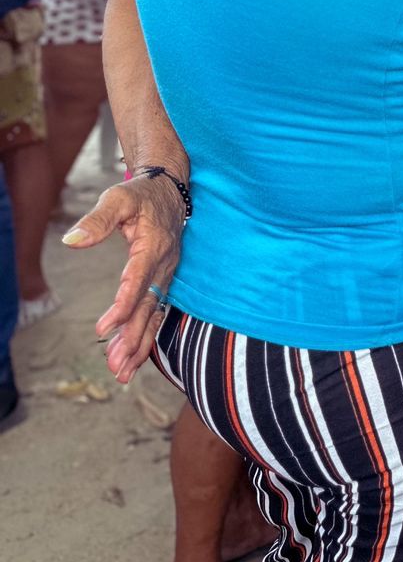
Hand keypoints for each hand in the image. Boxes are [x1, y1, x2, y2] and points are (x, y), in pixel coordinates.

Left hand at [62, 172, 184, 383]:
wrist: (171, 189)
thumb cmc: (142, 194)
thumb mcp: (118, 199)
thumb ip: (97, 220)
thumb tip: (72, 241)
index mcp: (154, 246)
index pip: (138, 281)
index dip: (122, 306)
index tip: (104, 328)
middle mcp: (165, 265)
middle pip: (149, 307)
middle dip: (133, 338)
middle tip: (116, 366)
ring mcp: (167, 274)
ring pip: (154, 314)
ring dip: (140, 344)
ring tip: (122, 372)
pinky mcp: (164, 279)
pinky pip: (156, 311)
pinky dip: (146, 334)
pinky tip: (133, 355)